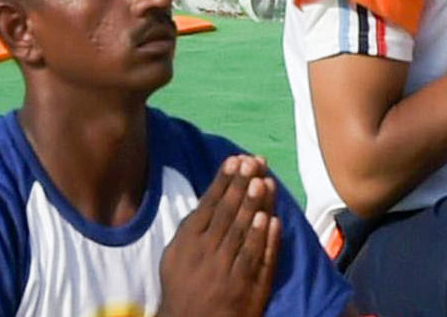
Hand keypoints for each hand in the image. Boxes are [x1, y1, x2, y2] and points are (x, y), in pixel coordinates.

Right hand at [158, 155, 278, 316]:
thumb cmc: (182, 285)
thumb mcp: (174, 255)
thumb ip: (189, 230)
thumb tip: (206, 201)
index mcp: (188, 241)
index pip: (209, 204)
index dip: (223, 181)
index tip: (235, 160)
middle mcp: (207, 252)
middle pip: (228, 213)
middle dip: (241, 185)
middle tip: (254, 162)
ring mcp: (228, 269)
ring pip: (243, 232)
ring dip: (254, 206)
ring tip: (263, 181)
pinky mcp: (247, 286)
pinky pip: (256, 259)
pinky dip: (264, 239)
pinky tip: (272, 220)